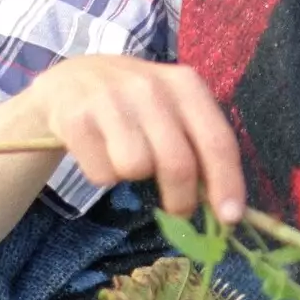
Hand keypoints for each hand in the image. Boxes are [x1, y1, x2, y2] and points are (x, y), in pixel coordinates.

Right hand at [25, 54, 244, 222]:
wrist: (70, 80)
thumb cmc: (133, 103)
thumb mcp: (170, 109)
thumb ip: (198, 146)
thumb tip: (223, 205)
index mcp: (184, 84)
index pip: (217, 140)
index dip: (227, 183)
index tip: (230, 219)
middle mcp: (150, 86)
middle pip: (178, 163)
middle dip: (182, 199)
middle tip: (178, 210)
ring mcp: (110, 99)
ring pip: (135, 168)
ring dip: (132, 176)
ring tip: (125, 156)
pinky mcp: (76, 117)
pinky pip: (101, 173)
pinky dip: (102, 173)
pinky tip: (98, 150)